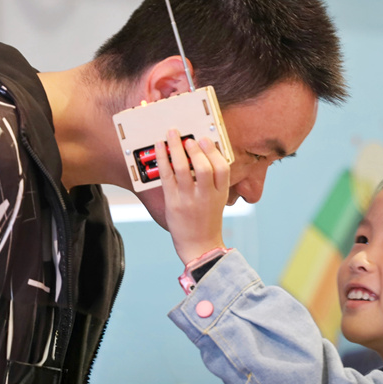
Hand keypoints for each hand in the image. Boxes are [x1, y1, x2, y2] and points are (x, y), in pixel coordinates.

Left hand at [155, 129, 229, 264]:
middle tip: (188, 138)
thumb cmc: (207, 220)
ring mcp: (188, 201)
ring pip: (183, 170)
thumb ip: (213, 181)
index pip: (223, 169)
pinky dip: (162, 160)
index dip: (214, 152)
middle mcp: (206, 197)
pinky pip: (167, 177)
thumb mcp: (217, 200)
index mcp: (220, 194)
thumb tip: (200, 153)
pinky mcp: (173, 204)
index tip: (204, 139)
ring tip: (171, 136)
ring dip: (176, 149)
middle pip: (204, 168)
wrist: (199, 247)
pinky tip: (159, 148)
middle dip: (195, 149)